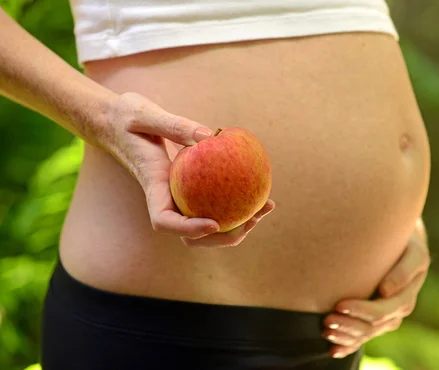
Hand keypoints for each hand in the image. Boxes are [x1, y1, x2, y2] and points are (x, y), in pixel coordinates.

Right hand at [99, 92, 274, 247]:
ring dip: (237, 225)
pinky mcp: (190, 189)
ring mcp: (178, 196)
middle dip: (224, 236)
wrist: (116, 123)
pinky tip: (260, 192)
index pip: (164, 220)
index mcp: (152, 185)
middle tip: (255, 218)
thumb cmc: (127, 117)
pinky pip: (213, 203)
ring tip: (266, 207)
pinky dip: (236, 203)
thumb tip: (210, 136)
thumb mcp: (144, 114)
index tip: (214, 223)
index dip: (189, 228)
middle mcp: (166, 198)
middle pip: (191, 235)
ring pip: (207, 225)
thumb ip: (173, 125)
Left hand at [322, 218, 429, 358]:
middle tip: (327, 320)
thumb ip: (402, 268)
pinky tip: (332, 350)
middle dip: (350, 324)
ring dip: (347, 335)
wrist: (402, 238)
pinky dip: (348, 345)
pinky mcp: (379, 318)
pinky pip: (365, 336)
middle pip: (375, 322)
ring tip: (325, 329)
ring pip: (369, 332)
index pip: (385, 307)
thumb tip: (385, 292)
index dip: (362, 310)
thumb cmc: (402, 237)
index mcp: (409, 287)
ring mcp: (390, 313)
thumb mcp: (410, 248)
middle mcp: (401, 303)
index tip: (340, 305)